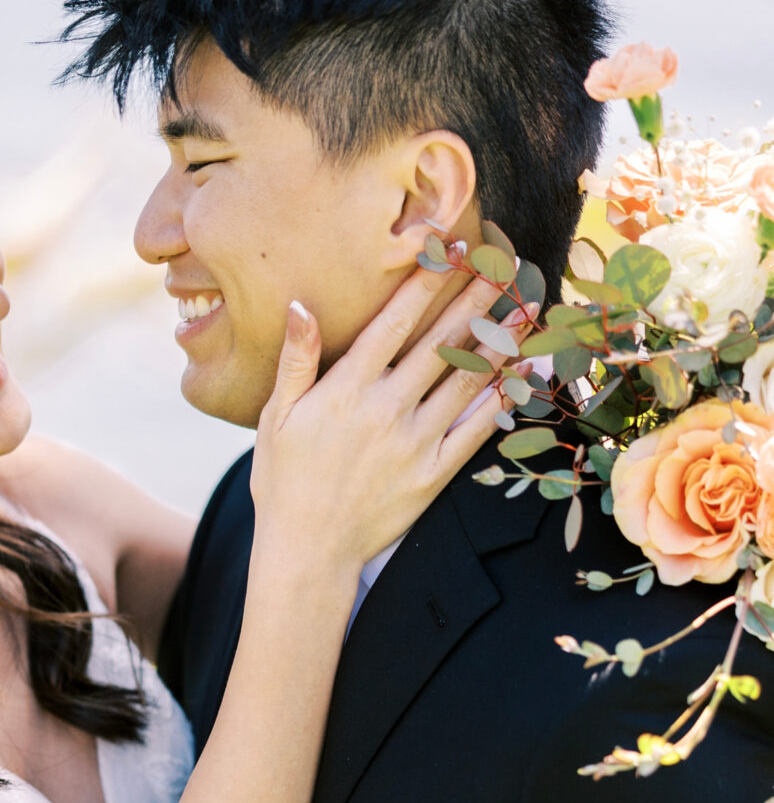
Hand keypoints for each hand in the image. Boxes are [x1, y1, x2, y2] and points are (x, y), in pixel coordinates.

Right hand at [250, 263, 536, 576]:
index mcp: (346, 389)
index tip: (452, 251)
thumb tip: (302, 306)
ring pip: (467, 381)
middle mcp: (386, 409)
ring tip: (527, 309)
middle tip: (507, 267)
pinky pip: (475, 431)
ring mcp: (414, 442)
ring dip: (501, 342)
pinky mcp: (432, 474)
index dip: (426, 284)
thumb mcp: (275, 417)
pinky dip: (501, 401)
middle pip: (441, 343)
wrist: (306, 551)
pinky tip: (522, 374)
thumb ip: (295, 360)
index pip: (393, 323)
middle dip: (477, 301)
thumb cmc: (285, 482)